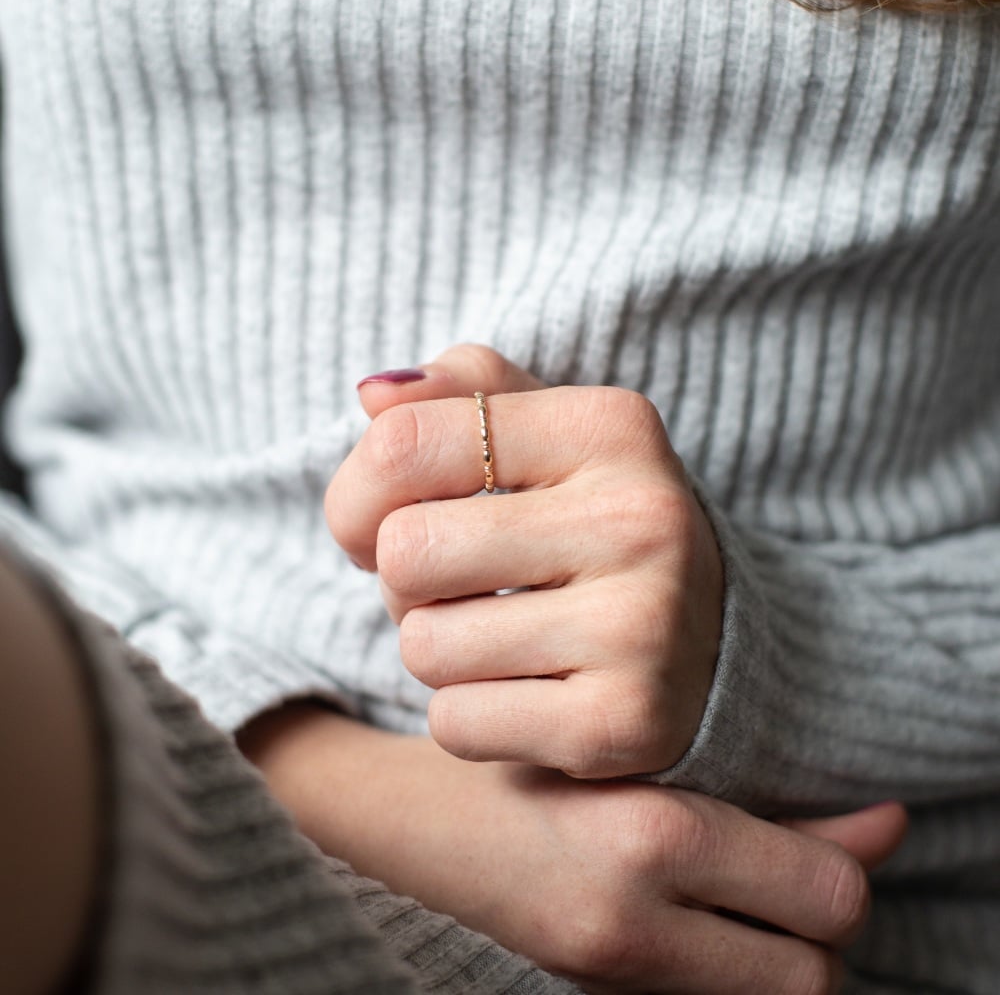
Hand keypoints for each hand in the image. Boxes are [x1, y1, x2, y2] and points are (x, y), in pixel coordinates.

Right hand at [241, 705, 908, 994]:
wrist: (401, 819)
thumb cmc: (517, 752)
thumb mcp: (636, 750)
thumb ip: (764, 798)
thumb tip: (892, 824)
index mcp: (646, 837)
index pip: (826, 895)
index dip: (849, 863)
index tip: (855, 825)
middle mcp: (632, 922)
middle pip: (815, 972)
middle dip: (822, 924)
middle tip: (798, 865)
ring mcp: (608, 970)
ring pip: (774, 993)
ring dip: (782, 948)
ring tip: (753, 885)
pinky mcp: (591, 987)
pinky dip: (730, 959)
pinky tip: (703, 902)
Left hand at [326, 344, 723, 776]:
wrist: (711, 645)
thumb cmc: (594, 527)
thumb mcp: (550, 435)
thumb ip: (463, 391)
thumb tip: (372, 396)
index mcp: (609, 427)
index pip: (402, 445)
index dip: (357, 496)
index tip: (383, 523)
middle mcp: (638, 518)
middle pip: (404, 552)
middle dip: (403, 581)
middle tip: (456, 588)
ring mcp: (640, 626)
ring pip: (424, 647)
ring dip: (438, 652)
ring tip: (501, 638)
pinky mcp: (625, 721)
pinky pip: (457, 724)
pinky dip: (469, 716)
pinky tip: (528, 694)